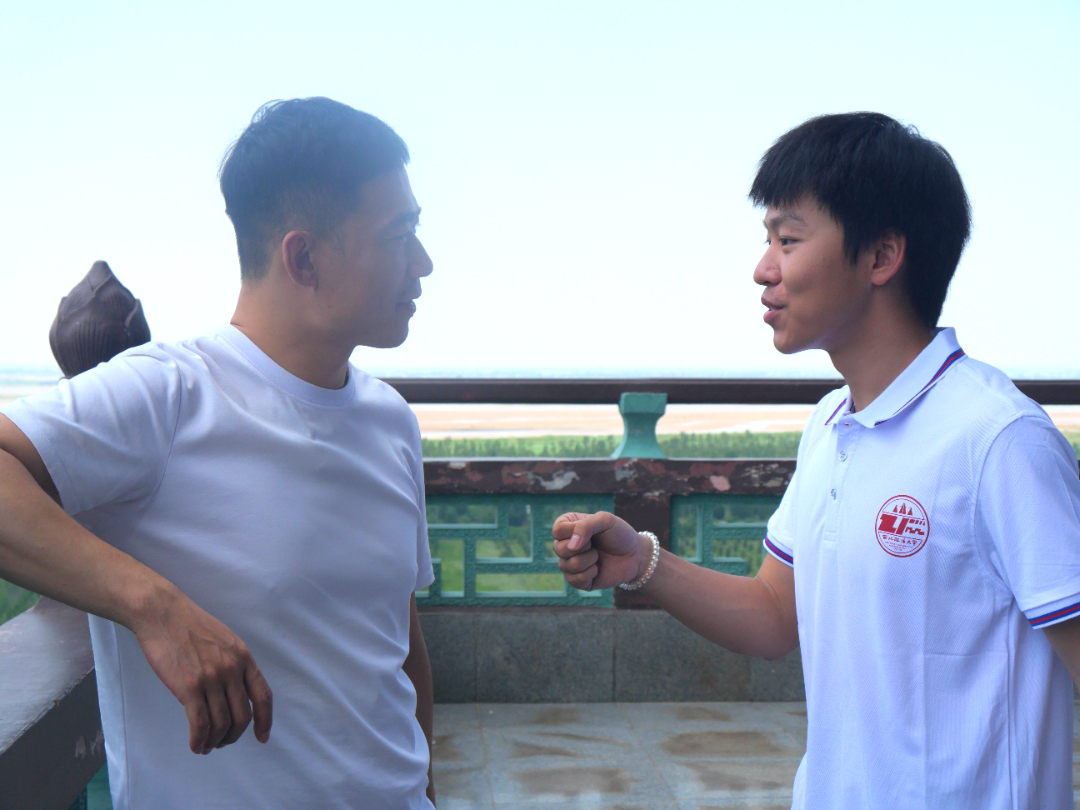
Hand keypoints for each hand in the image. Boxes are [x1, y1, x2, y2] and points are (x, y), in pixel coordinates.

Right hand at [130, 585, 272, 753]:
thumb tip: (237, 691)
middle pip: (242, 717)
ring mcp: (212, 678)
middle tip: (222, 742)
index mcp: (244, 657)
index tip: (262, 737)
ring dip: (215, 741)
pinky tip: (195, 744)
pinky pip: (200, 723)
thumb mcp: (225, 640)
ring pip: (221, 724)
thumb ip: (234, 663)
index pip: (263, 696)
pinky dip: (199, 740)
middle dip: (233, 735)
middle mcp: (232, 669)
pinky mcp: (190, 686)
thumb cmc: (190, 625)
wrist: (163, 613)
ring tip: (206, 745)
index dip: (265, 720)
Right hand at [551, 511, 648, 590]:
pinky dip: (590, 574)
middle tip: (595, 545)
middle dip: (582, 547)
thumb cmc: (620, 534)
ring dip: (588, 560)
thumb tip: (571, 546)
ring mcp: (570, 564)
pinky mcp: (578, 580)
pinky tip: (597, 569)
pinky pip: (574, 580)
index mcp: (568, 527)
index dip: (574, 532)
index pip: (557, 530)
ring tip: (598, 556)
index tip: (592, 531)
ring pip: (565, 566)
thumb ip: (586, 526)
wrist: (635, 555)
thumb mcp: (606, 520)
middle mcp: (566, 545)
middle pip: (558, 548)